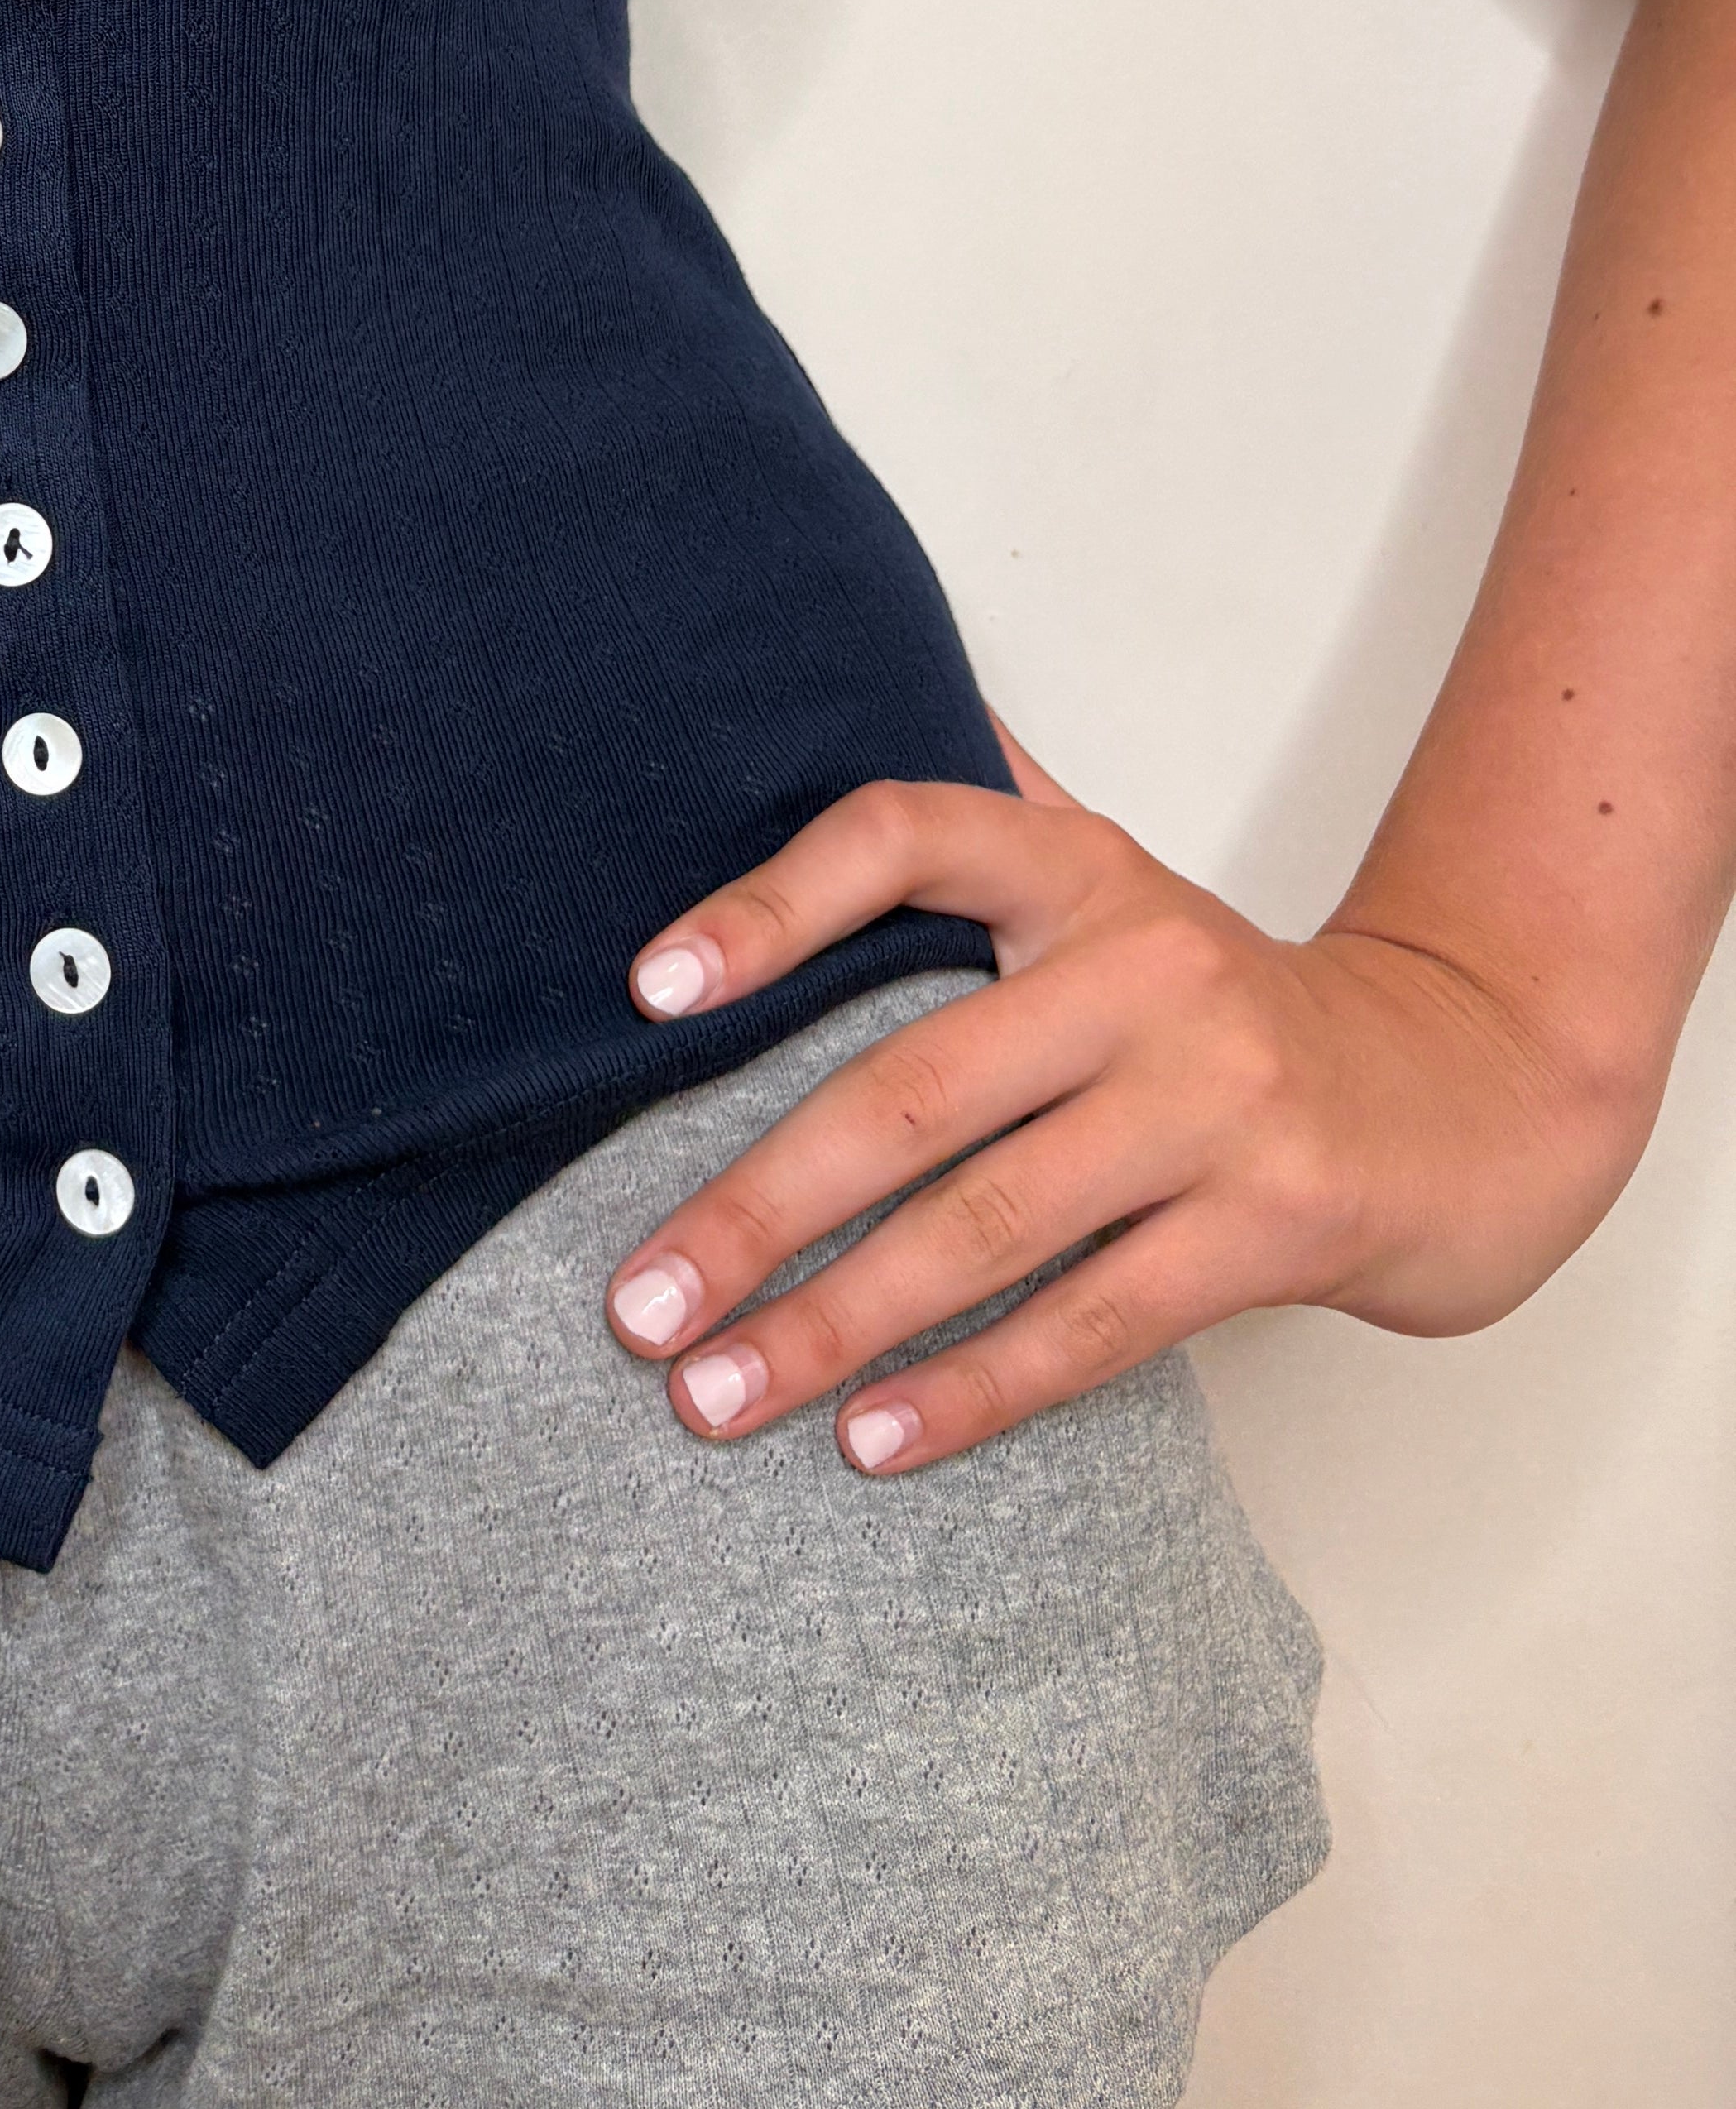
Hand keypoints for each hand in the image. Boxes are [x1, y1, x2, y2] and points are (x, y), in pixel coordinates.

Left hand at [600, 719, 1648, 1474]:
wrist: (1473, 1092)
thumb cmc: (1236, 1004)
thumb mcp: (1118, 881)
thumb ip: (989, 805)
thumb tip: (851, 669)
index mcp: (1079, 871)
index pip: (901, 839)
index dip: (766, 907)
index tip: (645, 994)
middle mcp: (1142, 970)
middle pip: (911, 1090)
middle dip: (755, 1210)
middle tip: (634, 1305)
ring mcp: (1216, 1102)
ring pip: (986, 1228)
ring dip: (833, 1326)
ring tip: (713, 1395)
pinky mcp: (1276, 1225)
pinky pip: (1091, 1321)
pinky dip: (970, 1389)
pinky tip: (870, 1439)